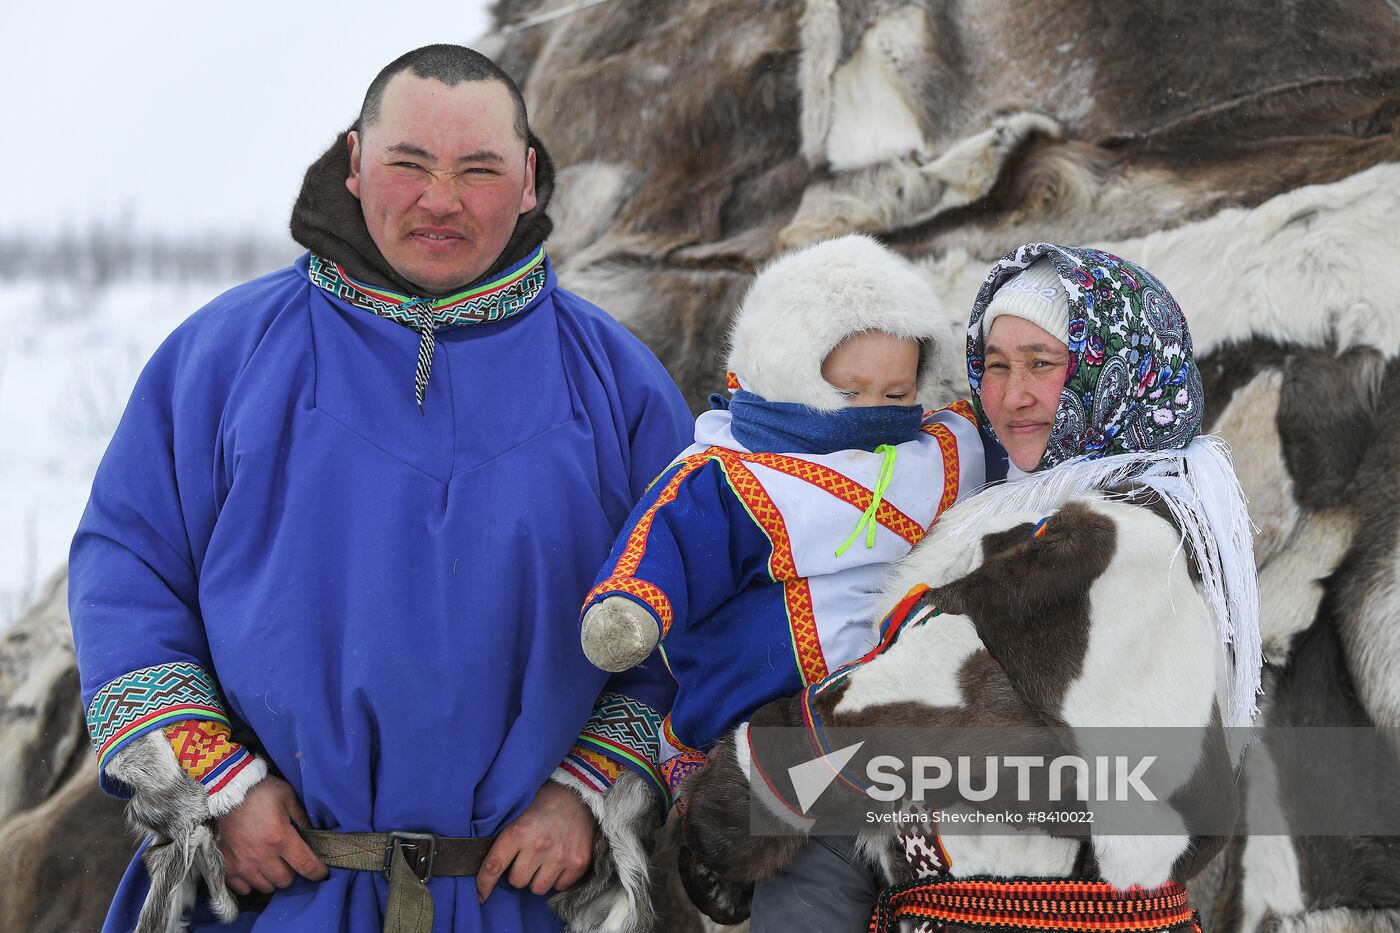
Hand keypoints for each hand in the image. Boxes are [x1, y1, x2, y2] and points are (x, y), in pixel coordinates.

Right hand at [216, 775, 328, 894]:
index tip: (320, 872)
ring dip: (272, 878)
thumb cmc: (259, 791)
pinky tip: (253, 868)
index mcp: (280, 838)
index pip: (305, 865)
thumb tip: (312, 832)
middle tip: (289, 859)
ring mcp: (242, 864)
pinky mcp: (226, 867)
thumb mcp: (287, 796)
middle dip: (292, 872)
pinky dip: (251, 882)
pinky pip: (243, 889)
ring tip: (271, 863)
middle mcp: (262, 855)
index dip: (317, 872)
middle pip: (285, 881)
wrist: (225, 791)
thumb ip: (301, 816)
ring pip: (266, 887)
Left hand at [476, 780, 596, 901]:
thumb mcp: (520, 811)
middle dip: (519, 873)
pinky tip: (559, 861)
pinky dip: (557, 878)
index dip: (484, 883)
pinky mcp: (578, 863)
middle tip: (526, 858)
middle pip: (517, 881)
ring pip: (538, 888)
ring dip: (538, 878)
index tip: (481, 895)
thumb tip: (488, 865)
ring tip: (543, 860)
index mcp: (519, 831)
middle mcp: (539, 845)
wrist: (581, 794)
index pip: (494, 865)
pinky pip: (559, 887)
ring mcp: (560, 856)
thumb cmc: (546, 802)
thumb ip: (506, 836)